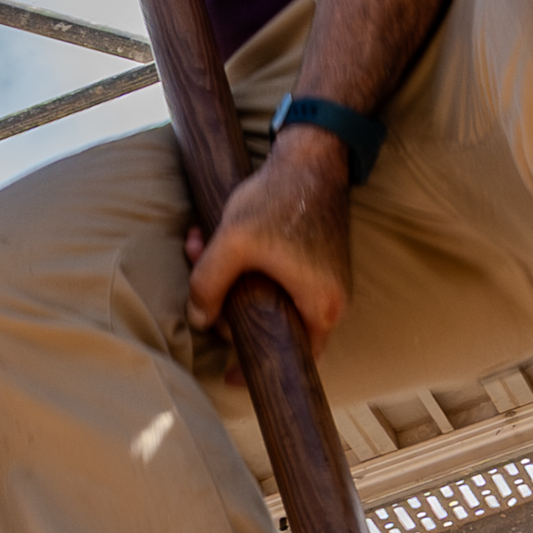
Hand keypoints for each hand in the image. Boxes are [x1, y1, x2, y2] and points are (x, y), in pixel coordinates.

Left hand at [184, 127, 354, 353]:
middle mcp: (333, 299)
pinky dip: (247, 262)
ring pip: (268, 294)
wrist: (312, 156)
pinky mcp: (317, 260)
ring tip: (202, 244)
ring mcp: (327, 279)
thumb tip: (199, 319)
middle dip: (226, 299)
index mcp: (321, 306)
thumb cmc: (280, 199)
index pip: (292, 357)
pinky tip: (220, 236)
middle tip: (199, 266)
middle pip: (272, 323)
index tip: (232, 376)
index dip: (258, 366)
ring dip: (231, 274)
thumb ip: (208, 286)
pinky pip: (278, 276)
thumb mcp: (233, 244)